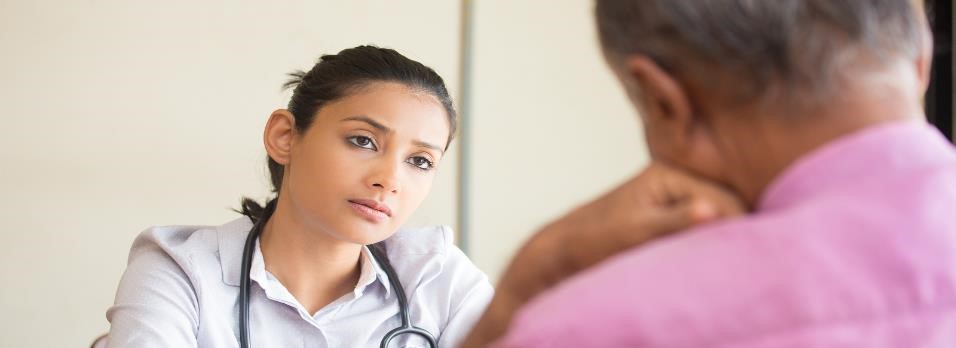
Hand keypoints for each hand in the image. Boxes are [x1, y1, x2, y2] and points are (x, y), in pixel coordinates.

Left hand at [558, 161, 745, 272]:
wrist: (566, 249)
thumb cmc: (596, 239)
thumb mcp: (637, 230)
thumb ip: (675, 221)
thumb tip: (711, 212)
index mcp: (667, 174)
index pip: (723, 199)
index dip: (738, 226)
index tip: (747, 255)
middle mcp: (674, 179)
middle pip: (725, 205)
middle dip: (733, 230)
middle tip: (744, 263)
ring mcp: (672, 197)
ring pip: (714, 217)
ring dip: (720, 237)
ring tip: (729, 264)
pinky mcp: (667, 215)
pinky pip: (699, 226)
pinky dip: (706, 241)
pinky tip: (710, 261)